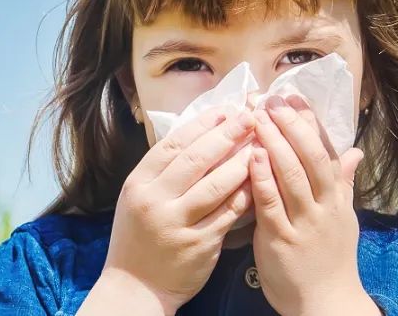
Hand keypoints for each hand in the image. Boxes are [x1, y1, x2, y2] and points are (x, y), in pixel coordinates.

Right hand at [84, 107, 256, 314]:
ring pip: (216, 184)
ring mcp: (177, 223)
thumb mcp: (138, 197)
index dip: (201, 124)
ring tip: (261, 144)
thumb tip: (199, 134)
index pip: (172, 144)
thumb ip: (163, 171)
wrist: (136, 286)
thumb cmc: (140, 236)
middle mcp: (155, 200)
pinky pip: (229, 213)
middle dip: (226, 135)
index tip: (225, 110)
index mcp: (138, 183)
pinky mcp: (199, 244)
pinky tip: (260, 179)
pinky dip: (246, 194)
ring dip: (242, 161)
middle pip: (195, 159)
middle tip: (249, 118)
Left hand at [247, 95, 379, 315]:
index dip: (310, 122)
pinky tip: (250, 156)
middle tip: (271, 99)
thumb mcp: (343, 218)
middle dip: (290, 124)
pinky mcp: (282, 239)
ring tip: (258, 116)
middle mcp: (325, 205)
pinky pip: (271, 203)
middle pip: (310, 156)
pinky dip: (262, 177)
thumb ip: (344, 183)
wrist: (327, 304)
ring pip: (292, 174)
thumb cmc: (330, 259)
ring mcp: (305, 222)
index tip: (293, 97)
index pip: (326, 150)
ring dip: (273, 142)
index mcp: (337, 197)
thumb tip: (355, 152)